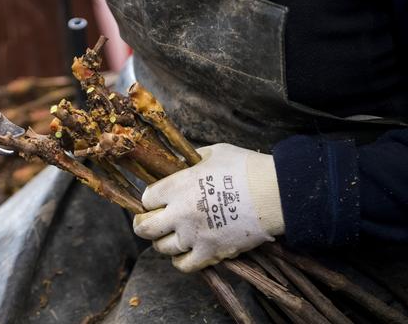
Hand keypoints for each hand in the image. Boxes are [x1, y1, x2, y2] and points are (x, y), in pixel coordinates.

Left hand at [133, 143, 284, 271]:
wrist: (275, 193)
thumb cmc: (245, 167)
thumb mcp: (211, 153)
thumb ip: (189, 161)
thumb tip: (178, 164)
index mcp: (176, 187)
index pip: (146, 198)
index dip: (149, 199)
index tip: (155, 199)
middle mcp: (179, 213)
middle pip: (144, 227)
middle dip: (143, 224)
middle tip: (148, 221)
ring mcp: (194, 236)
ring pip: (161, 248)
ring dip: (163, 241)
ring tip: (171, 235)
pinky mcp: (211, 253)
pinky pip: (183, 265)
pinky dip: (180, 260)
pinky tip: (184, 252)